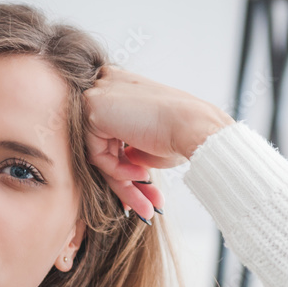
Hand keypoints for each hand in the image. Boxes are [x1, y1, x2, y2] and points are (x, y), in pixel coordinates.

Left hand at [83, 65, 233, 221]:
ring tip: (146, 200)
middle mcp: (107, 83)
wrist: (194, 125)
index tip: (142, 184)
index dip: (126, 161)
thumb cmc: (182, 131)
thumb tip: (123, 161)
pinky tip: (141, 174)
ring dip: (123, 181)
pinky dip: (117, 171)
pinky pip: (96, 154)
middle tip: (142, 203)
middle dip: (124, 177)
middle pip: (104, 142)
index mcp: (123, 84)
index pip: (113, 129)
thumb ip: (131, 147)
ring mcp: (98, 93)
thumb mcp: (151, 140)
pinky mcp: (92, 108)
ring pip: (99, 151)